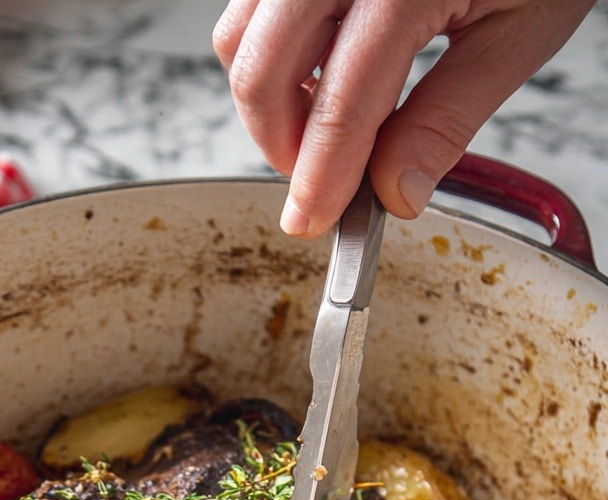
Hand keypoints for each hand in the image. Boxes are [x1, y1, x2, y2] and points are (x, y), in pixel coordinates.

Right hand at [213, 0, 594, 238]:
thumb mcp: (518, 32)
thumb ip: (449, 117)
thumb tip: (396, 190)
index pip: (339, 107)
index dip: (320, 178)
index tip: (312, 220)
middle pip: (262, 73)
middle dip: (282, 145)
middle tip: (317, 181)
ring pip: (240, 40)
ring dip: (268, 100)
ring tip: (320, 124)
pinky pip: (249, 10)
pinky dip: (267, 54)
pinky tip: (315, 74)